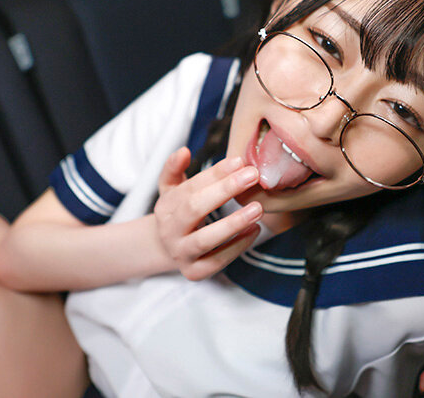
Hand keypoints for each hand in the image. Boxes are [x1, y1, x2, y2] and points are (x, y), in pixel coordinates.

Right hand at [154, 147, 262, 280]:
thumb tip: (183, 151)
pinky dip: (237, 246)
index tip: (240, 161)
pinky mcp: (195, 272)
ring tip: (258, 208)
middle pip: (194, 209)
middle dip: (224, 190)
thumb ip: (175, 168)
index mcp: (165, 206)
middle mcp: (169, 231)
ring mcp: (181, 253)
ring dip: (233, 223)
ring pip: (205, 239)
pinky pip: (218, 260)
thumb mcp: (171, 188)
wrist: (167, 248)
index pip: (190, 187)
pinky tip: (254, 230)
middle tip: (252, 176)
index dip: (215, 173)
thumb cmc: (178, 212)